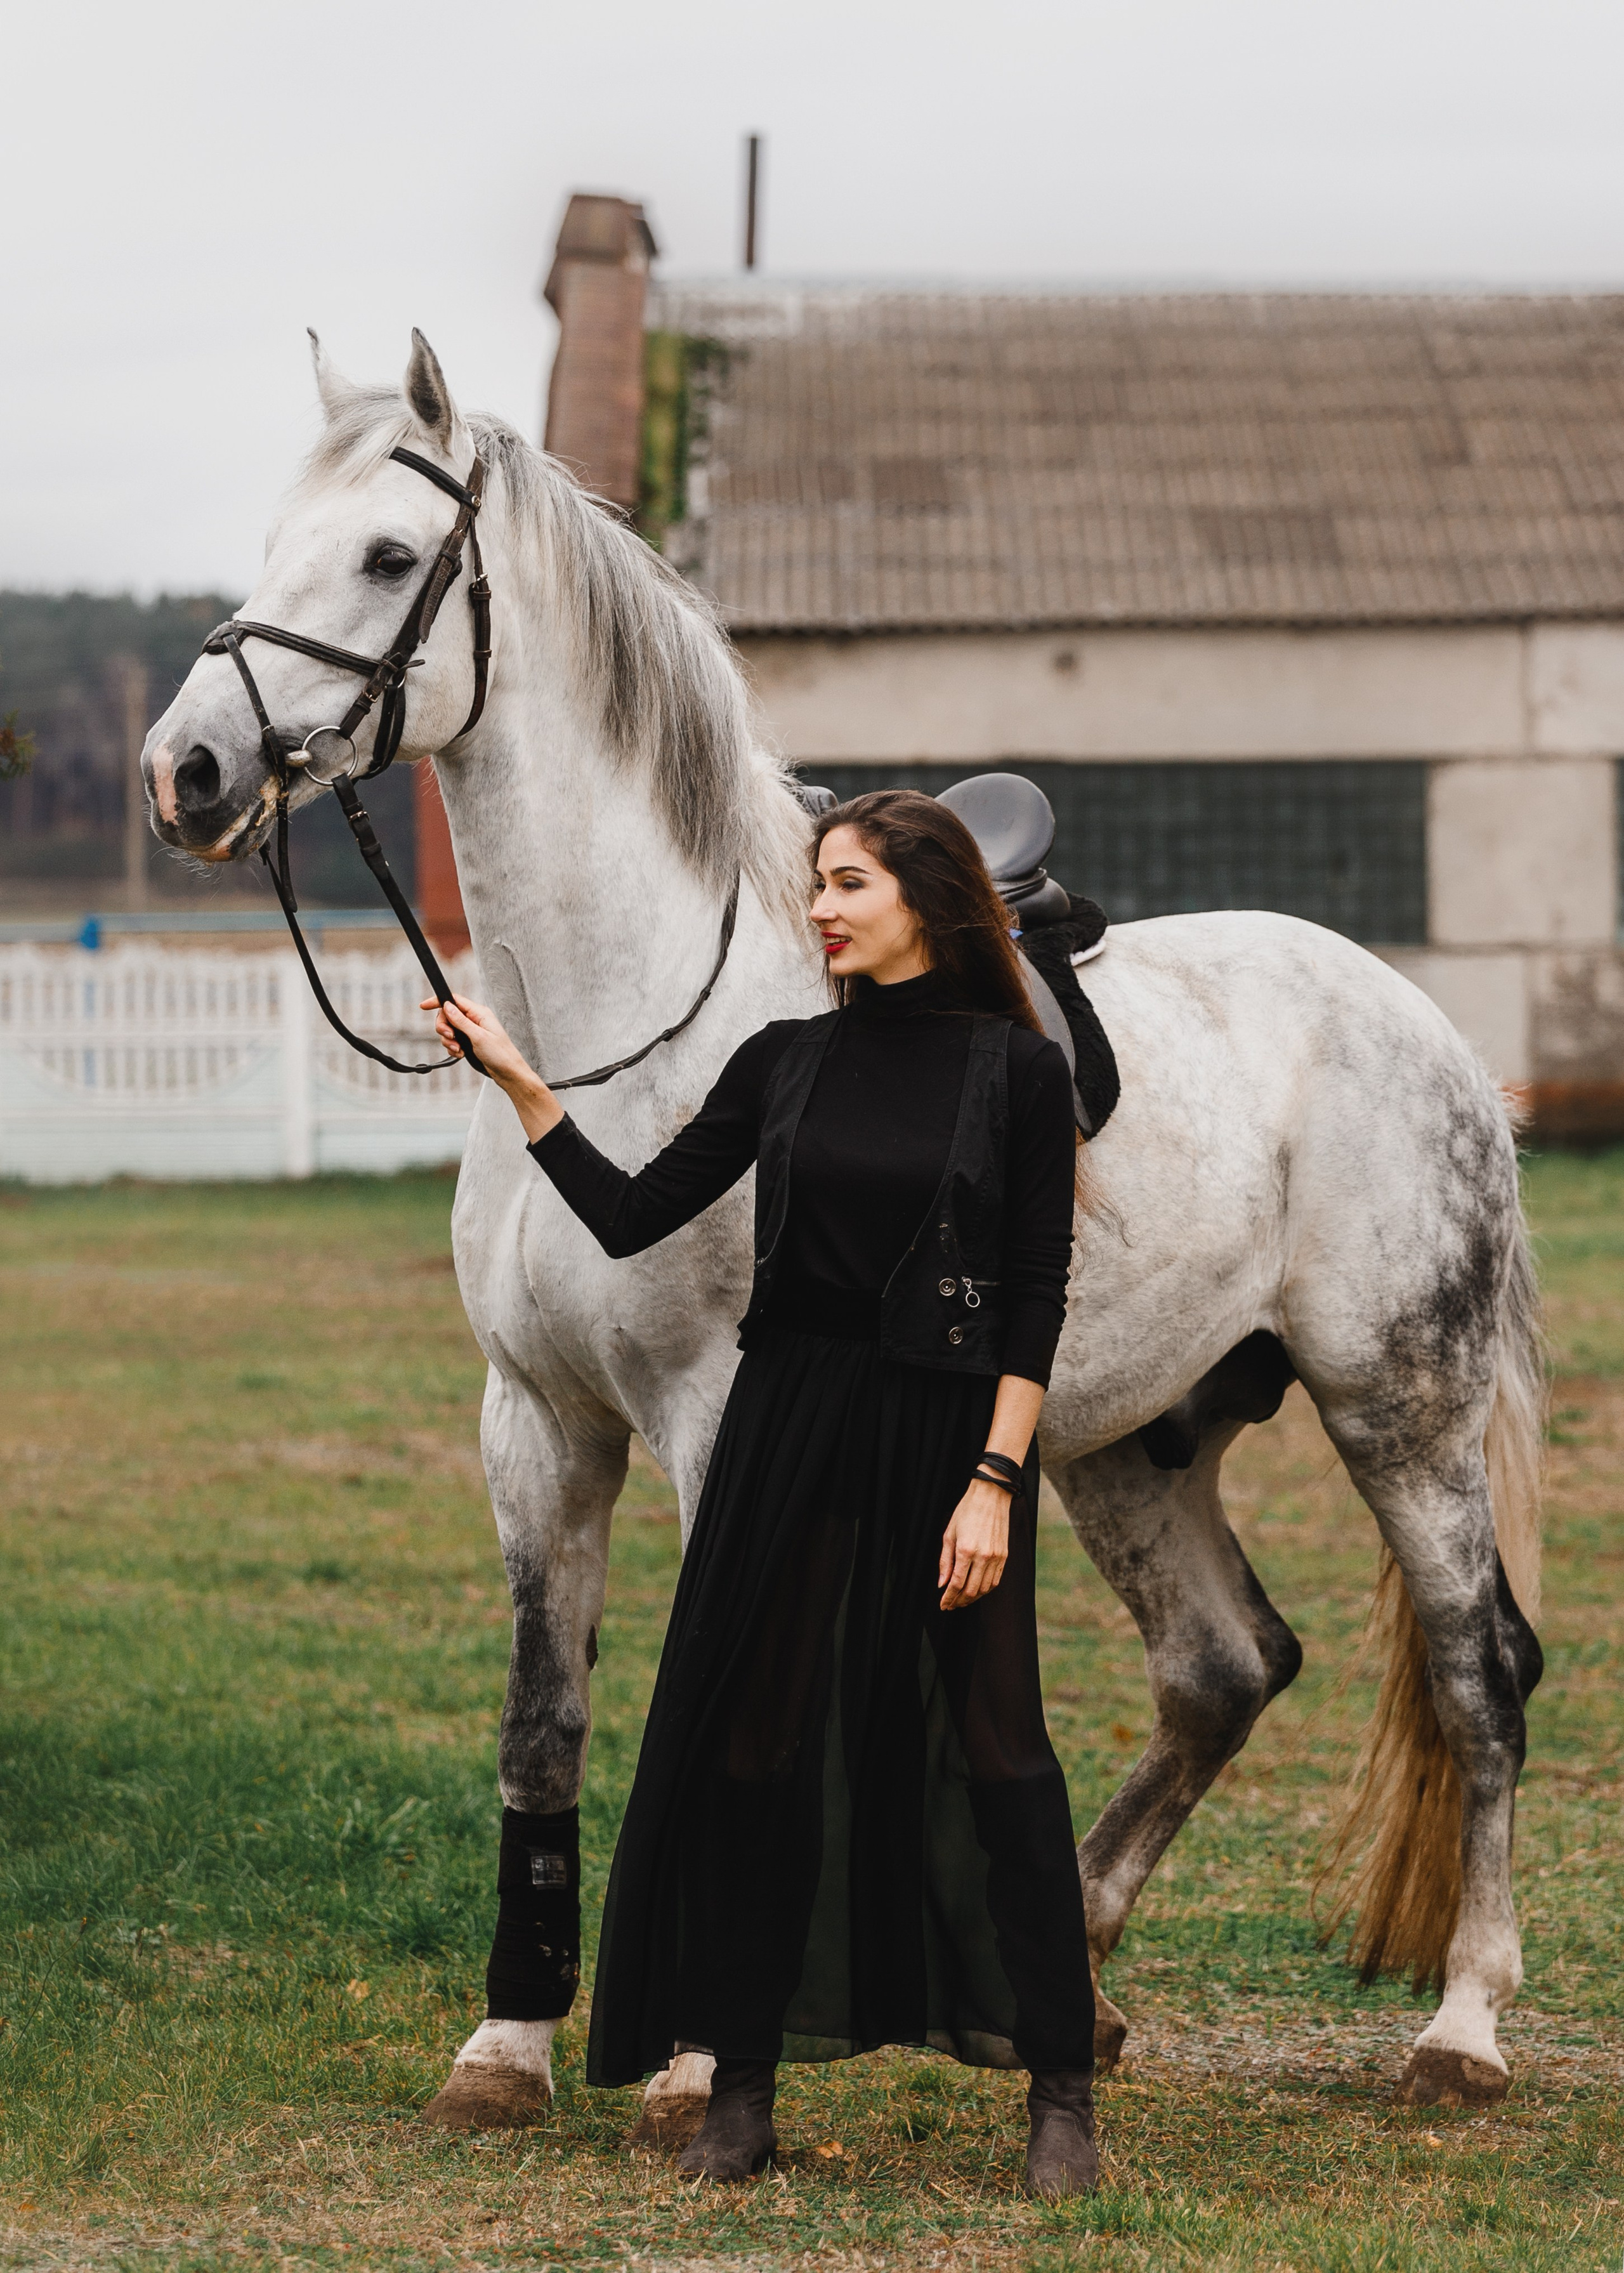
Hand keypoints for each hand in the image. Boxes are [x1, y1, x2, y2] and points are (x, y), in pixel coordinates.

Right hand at [420, 994, 562, 1141]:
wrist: (508, 1072)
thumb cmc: (501, 1054)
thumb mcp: (479, 1036)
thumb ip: (461, 1021)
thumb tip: (447, 1006)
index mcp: (479, 1013)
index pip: (454, 1000)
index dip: (438, 1001)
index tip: (424, 1006)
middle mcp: (474, 1020)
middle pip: (447, 1016)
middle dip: (444, 1028)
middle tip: (450, 1038)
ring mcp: (471, 1031)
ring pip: (448, 1030)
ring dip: (448, 1041)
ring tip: (459, 1050)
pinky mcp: (469, 1042)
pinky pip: (452, 1041)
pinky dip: (452, 1048)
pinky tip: (461, 1054)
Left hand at [938, 1479, 1010, 1610]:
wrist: (991, 1496)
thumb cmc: (967, 1511)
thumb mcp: (949, 1534)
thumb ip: (944, 1561)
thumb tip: (942, 1583)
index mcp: (966, 1550)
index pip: (956, 1583)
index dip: (949, 1598)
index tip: (943, 1605)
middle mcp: (983, 1556)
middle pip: (971, 1590)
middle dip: (959, 1601)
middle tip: (951, 1605)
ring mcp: (996, 1557)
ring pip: (985, 1589)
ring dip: (972, 1598)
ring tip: (962, 1600)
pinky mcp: (1004, 1556)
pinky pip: (995, 1581)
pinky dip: (985, 1590)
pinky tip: (977, 1590)